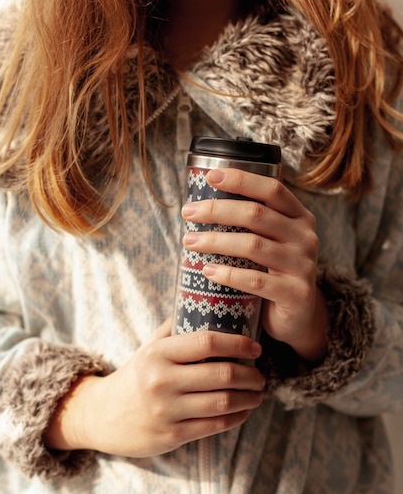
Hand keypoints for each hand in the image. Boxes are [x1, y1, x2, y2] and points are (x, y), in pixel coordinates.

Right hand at [44, 318, 264, 456]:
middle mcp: (162, 380)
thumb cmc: (136, 374)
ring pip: (223, 402)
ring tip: (258, 393)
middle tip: (261, 374)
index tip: (255, 347)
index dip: (238, 343)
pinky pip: (214, 426)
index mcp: (158, 353)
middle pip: (222, 374)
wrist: (103, 416)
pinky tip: (243, 410)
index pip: (207, 342)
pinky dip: (237, 417)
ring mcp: (167, 410)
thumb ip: (176, 326)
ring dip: (249, 398)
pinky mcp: (171, 436)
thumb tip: (208, 301)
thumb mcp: (150, 346)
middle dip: (251, 375)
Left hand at [181, 169, 328, 362]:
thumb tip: (201, 203)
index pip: (272, 189)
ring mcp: (303, 266)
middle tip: (187, 212)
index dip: (241, 180)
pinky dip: (228, 274)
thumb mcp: (270, 241)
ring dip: (215, 241)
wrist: (297, 317)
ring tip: (189, 241)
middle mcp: (306, 237)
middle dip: (217, 210)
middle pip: (257, 214)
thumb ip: (251, 223)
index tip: (210, 176)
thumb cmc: (273, 272)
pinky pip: (256, 281)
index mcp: (300, 217)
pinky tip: (207, 271)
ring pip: (253, 246)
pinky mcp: (296, 294)